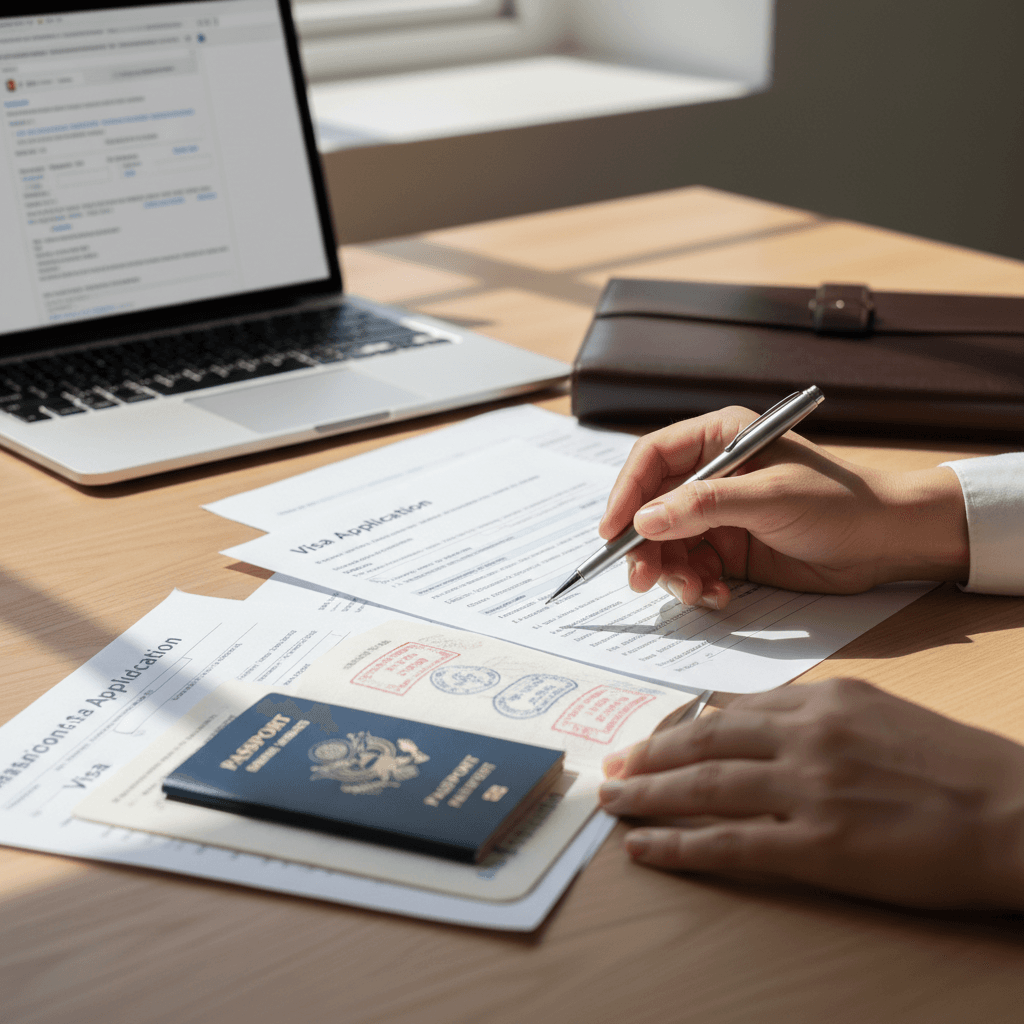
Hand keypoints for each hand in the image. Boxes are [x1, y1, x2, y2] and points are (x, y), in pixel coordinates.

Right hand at [598, 406, 968, 609]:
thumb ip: (703, 507)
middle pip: (652, 507)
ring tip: (695, 591)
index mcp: (720, 439)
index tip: (611, 532)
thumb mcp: (770, 498)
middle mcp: (713, 474)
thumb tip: (642, 522)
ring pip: (668, 543)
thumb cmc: (840, 502)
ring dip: (672, 571)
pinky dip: (696, 585)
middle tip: (642, 580)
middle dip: (645, 545)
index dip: (625, 493)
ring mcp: (720, 514)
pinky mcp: (730, 549)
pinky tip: (716, 596)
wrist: (888, 542)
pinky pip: (693, 568)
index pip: (652, 459)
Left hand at [598, 679, 1023, 909]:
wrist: (1015, 812)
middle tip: (610, 765)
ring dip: (647, 795)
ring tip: (612, 800)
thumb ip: (813, 716)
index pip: (729, 712)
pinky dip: (677, 845)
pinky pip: (728, 844)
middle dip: (648, 755)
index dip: (680, 728)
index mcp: (821, 701)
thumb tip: (756, 721)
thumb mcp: (878, 713)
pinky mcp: (818, 847)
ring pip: (703, 788)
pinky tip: (645, 848)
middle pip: (703, 743)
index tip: (649, 738)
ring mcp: (807, 791)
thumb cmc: (953, 764)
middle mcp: (805, 737)